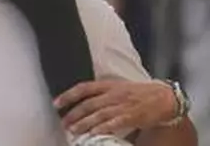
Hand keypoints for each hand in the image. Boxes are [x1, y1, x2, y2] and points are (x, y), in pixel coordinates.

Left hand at [55, 80, 177, 134]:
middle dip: (73, 114)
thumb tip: (82, 102)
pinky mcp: (133, 116)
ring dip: (85, 123)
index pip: (83, 88)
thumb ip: (101, 93)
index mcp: (108, 85)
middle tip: (63, 123)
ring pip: (99, 114)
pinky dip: (104, 127)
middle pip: (88, 104)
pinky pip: (116, 122)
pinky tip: (95, 133)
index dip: (68, 95)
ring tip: (74, 130)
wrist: (163, 97)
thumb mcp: (118, 87)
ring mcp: (123, 105)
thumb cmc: (138, 93)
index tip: (56, 103)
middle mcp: (114, 94)